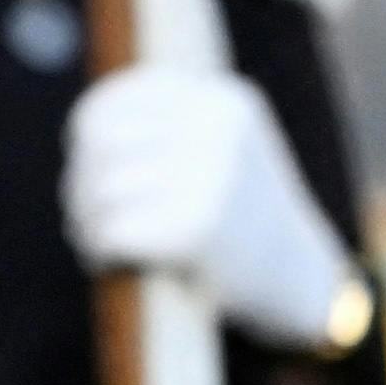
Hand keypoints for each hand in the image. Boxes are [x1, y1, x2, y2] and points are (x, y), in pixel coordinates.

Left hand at [59, 62, 359, 350]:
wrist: (302, 283)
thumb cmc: (248, 222)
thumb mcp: (224, 151)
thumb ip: (171, 128)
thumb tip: (86, 134)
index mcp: (223, 102)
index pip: (117, 101)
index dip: (88, 136)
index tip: (91, 169)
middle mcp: (217, 130)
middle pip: (101, 143)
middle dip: (82, 183)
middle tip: (87, 217)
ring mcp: (210, 177)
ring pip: (102, 188)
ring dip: (88, 220)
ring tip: (96, 241)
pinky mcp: (196, 230)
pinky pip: (114, 230)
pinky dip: (100, 249)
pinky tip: (109, 260)